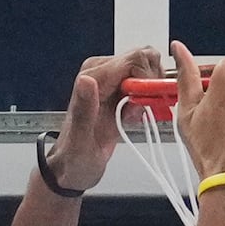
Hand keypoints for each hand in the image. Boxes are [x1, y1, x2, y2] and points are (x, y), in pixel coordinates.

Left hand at [45, 47, 161, 193]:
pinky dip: (148, 101)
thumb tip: (86, 80)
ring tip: (133, 117)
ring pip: (148, 70)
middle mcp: (103, 72)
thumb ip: (84, 110)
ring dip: (150, 94)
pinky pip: (145, 84)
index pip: (135, 58)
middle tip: (139, 112)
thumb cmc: (75, 157)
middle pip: (145, 59)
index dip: (148, 80)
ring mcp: (112, 79)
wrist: (73, 167)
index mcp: (93, 77)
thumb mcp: (80, 140)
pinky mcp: (119, 89)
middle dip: (151, 86)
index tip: (145, 104)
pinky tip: (133, 118)